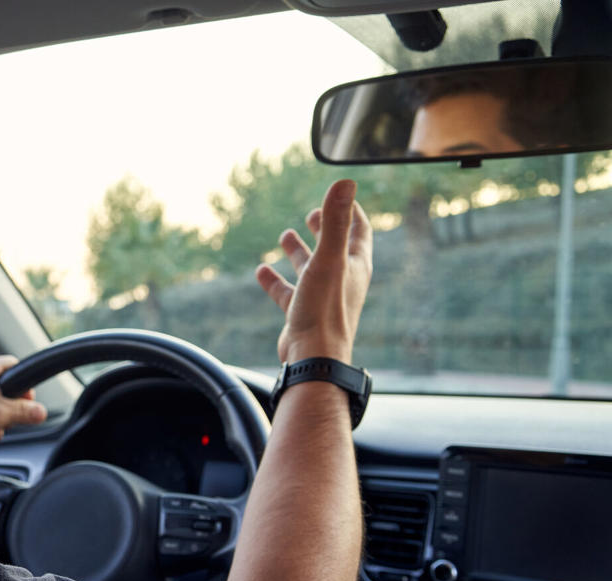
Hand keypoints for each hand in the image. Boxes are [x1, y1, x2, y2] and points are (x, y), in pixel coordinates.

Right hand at [254, 179, 372, 363]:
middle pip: (336, 247)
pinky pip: (288, 292)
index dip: (351, 211)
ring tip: (285, 235)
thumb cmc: (325, 310)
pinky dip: (276, 280)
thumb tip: (345, 181)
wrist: (314, 357)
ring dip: (299, 251)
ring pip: (311, 269)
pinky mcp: (302, 314)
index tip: (340, 196)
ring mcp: (322, 298)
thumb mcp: (328, 258)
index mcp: (355, 266)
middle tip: (311, 213)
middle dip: (324, 228)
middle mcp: (342, 281)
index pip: (360, 231)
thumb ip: (335, 220)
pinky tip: (262, 271)